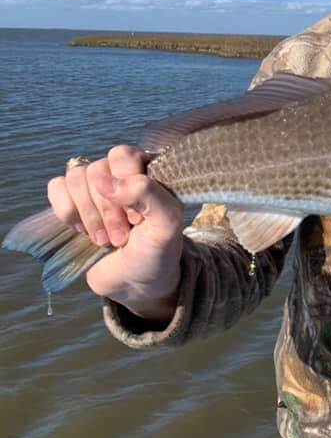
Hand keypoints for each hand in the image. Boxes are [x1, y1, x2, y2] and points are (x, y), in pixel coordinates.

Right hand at [47, 145, 182, 317]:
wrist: (136, 281)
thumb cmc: (157, 250)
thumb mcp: (167, 223)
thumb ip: (147, 192)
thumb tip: (106, 183)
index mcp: (146, 169)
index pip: (122, 155)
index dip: (124, 186)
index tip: (136, 218)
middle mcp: (119, 173)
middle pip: (96, 170)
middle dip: (107, 210)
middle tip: (122, 235)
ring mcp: (94, 187)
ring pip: (75, 178)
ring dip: (89, 215)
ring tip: (105, 238)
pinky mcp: (73, 202)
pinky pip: (56, 187)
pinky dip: (67, 212)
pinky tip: (83, 230)